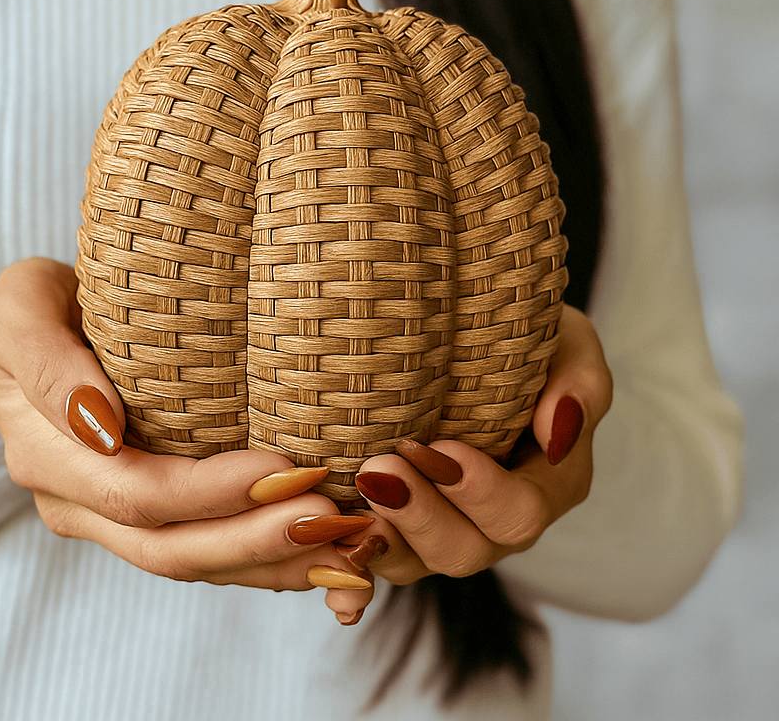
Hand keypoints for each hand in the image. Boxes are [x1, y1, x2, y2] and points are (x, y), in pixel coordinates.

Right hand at [0, 257, 376, 621]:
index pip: (137, 493)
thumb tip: (101, 427)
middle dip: (255, 537)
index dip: (212, 493)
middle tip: (333, 516)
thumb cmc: (30, 306)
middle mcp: (77, 501)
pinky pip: (204, 551)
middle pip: (170, 545)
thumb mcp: (17, 311)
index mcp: (47, 457)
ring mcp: (109, 516)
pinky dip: (262, 560)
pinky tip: (321, 556)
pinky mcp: (144, 515)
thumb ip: (46, 365)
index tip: (285, 467)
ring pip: (194, 561)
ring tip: (345, 548)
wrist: (31, 327)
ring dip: (270, 562)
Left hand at [339, 305, 612, 586]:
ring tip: (347, 497)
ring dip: (377, 536)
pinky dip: (350, 565)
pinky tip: (326, 561)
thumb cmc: (530, 341)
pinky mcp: (397, 525)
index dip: (481, 492)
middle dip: (420, 515)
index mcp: (548, 485)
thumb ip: (580, 382)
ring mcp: (444, 529)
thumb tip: (559, 424)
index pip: (520, 512)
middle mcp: (495, 522)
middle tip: (379, 469)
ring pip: (413, 562)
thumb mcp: (569, 344)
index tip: (443, 450)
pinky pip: (373, 558)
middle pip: (464, 551)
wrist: (479, 339)